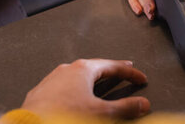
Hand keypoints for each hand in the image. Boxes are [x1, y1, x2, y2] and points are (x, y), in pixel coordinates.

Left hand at [21, 59, 149, 118]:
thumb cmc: (65, 117)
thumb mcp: (101, 113)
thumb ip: (125, 108)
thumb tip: (143, 104)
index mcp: (83, 69)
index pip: (113, 67)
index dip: (130, 74)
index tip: (141, 78)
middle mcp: (66, 70)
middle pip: (94, 67)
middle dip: (111, 71)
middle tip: (123, 72)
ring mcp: (51, 80)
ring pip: (76, 76)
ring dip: (91, 79)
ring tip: (100, 83)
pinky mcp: (40, 93)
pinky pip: (62, 87)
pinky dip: (74, 90)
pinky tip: (75, 97)